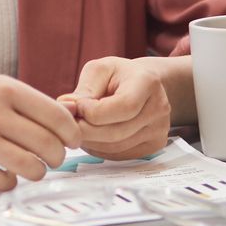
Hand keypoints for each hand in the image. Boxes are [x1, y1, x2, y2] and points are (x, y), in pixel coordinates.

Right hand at [0, 72, 81, 190]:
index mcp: (4, 88)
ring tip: (30, 169)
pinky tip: (4, 174)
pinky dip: (9, 182)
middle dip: (57, 157)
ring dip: (36, 173)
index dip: (72, 134)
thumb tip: (66, 122)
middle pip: (48, 145)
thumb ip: (22, 102)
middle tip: (52, 159)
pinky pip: (1, 181)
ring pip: (30, 167)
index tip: (73, 142)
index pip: (57, 116)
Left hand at [58, 57, 172, 159]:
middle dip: (85, 130)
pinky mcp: (154, 146)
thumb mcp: (99, 70)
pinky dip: (100, 149)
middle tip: (69, 122)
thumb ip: (84, 90)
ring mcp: (159, 130)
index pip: (122, 108)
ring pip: (116, 148)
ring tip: (80, 127)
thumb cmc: (119, 75)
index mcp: (147, 83)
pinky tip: (93, 135)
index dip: (92, 112)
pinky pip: (120, 155)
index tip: (76, 106)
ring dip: (90, 141)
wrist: (142, 84)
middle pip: (116, 132)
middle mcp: (159, 108)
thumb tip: (66, 107)